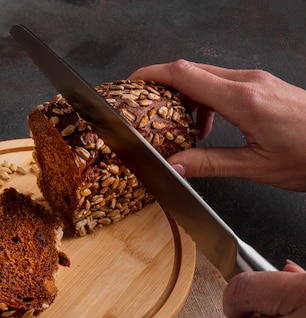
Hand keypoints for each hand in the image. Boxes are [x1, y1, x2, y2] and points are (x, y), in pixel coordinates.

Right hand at [129, 60, 305, 191]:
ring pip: (206, 77)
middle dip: (165, 88)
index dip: (152, 75)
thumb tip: (175, 166)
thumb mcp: (256, 167)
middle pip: (191, 72)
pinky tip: (210, 126)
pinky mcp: (263, 85)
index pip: (185, 75)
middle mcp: (249, 82)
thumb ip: (210, 164)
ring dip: (187, 98)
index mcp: (243, 99)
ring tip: (186, 128)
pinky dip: (206, 100)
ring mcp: (257, 80)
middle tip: (150, 111)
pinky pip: (223, 83)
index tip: (132, 84)